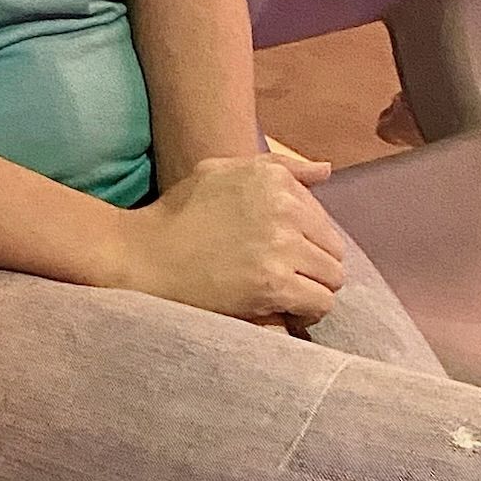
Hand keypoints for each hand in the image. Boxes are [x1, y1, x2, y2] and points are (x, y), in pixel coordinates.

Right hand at [119, 154, 346, 327]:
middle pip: (333, 249)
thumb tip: (326, 170)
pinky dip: (306, 312)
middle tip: (282, 277)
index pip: (322, 218)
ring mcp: (280, 246)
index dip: (304, 241)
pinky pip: (320, 303)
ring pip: (332, 278)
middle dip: (312, 265)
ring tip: (283, 294)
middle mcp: (283, 207)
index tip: (279, 253)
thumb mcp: (222, 171)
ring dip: (311, 289)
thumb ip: (278, 167)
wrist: (146, 254)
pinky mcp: (274, 283)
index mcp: (273, 178)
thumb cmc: (180, 213)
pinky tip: (282, 309)